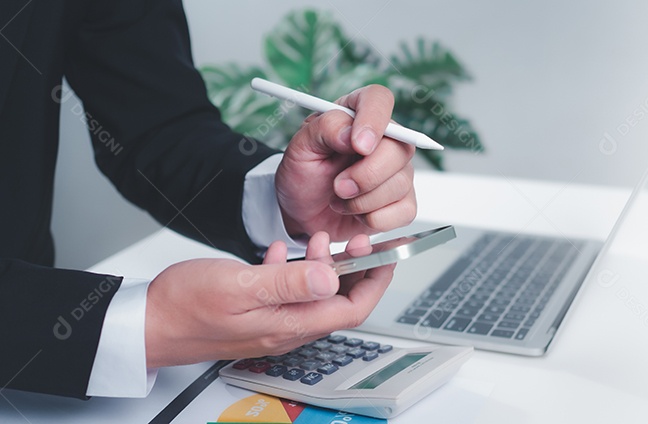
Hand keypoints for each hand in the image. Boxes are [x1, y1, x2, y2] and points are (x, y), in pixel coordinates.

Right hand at [144, 234, 393, 367]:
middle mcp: (286, 329)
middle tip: (358, 242)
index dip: (375, 282)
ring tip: (319, 239)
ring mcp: (270, 324)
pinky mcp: (255, 315)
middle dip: (355, 271)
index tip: (386, 256)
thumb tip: (332, 278)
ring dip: (323, 267)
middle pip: (338, 303)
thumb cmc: (183, 307)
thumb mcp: (241, 285)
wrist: (144, 324)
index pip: (352, 309)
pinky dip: (293, 270)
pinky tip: (281, 251)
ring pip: (314, 295)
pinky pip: (287, 293)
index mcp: (289, 325)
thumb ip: (289, 282)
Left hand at [275, 85, 416, 240]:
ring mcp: (398, 172)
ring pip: (400, 183)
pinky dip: (373, 218)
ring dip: (363, 200)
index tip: (358, 145)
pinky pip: (403, 211)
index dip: (374, 119)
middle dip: (366, 174)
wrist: (301, 212)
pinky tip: (356, 212)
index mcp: (358, 115)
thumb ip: (325, 130)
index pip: (380, 100)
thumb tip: (352, 132)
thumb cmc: (303, 175)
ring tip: (339, 198)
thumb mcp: (300, 148)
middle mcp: (385, 140)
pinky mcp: (402, 202)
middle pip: (400, 148)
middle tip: (338, 186)